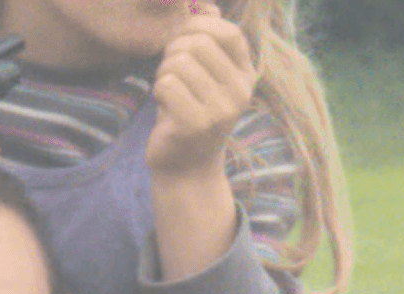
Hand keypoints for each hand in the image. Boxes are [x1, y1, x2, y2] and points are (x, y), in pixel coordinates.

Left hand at [142, 7, 256, 182]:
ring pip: (178, 63)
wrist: (186, 168)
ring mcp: (221, 110)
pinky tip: (164, 107)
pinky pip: (166, 84)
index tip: (181, 39)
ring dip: (163, 73)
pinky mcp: (197, 124)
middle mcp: (240, 92)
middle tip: (169, 72)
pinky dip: (157, 91)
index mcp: (246, 75)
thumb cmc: (190, 113)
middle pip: (197, 44)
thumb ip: (207, 43)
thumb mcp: (204, 76)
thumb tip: (207, 8)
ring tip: (168, 91)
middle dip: (172, 52)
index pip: (228, 32)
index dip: (199, 27)